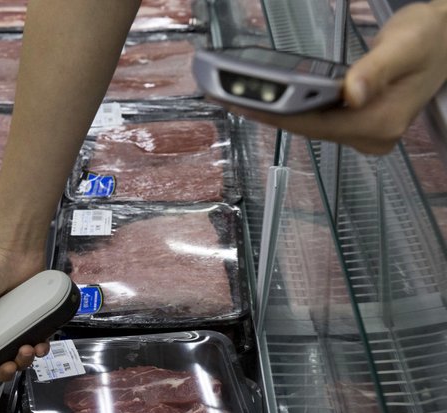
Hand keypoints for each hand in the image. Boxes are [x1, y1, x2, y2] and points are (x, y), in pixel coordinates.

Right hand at [0, 245, 49, 408]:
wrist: (13, 251)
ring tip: (25, 351)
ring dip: (22, 362)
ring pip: (18, 360)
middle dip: (1, 374)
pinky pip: (38, 346)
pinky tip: (38, 345)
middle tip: (6, 367)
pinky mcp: (34, 323)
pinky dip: (39, 350)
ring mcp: (13, 329)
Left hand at [224, 1, 446, 154]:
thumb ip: (377, 69)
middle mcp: (371, 136)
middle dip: (265, 111)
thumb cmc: (432, 38)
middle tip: (223, 95)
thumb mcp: (407, 45)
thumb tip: (351, 91)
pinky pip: (316, 119)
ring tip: (235, 96)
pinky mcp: (357, 124)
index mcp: (380, 123)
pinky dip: (291, 108)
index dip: (272, 114)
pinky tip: (266, 98)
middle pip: (305, 127)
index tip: (238, 101)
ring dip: (273, 111)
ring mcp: (364, 133)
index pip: (313, 123)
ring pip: (308, 125)